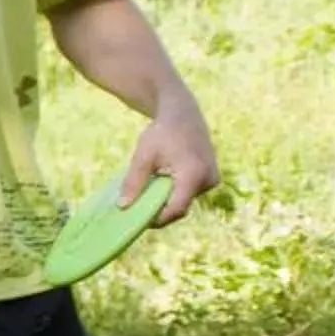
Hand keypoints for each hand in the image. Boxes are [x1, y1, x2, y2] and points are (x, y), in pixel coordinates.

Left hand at [120, 99, 220, 225]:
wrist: (183, 115)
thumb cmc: (162, 133)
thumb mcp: (143, 156)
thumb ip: (133, 182)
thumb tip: (122, 207)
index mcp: (193, 175)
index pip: (176, 209)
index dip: (157, 219)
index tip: (138, 221)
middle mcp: (208, 180)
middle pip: (180, 207)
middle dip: (160, 209)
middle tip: (138, 205)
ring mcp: (212, 180)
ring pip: (185, 201)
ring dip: (167, 200)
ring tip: (150, 188)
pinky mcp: (211, 179)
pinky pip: (190, 193)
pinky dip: (175, 192)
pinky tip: (162, 182)